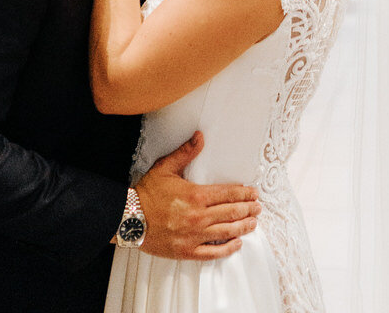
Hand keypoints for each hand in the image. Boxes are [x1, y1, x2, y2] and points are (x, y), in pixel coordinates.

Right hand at [137, 132, 260, 259]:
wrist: (130, 219)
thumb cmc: (147, 193)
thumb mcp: (166, 167)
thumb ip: (186, 153)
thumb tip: (200, 136)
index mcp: (196, 195)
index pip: (228, 193)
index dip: (244, 193)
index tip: (253, 193)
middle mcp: (198, 216)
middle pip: (231, 213)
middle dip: (248, 209)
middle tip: (258, 207)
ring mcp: (194, 236)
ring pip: (226, 232)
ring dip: (243, 227)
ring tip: (253, 223)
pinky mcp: (187, 251)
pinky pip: (212, 253)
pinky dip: (227, 249)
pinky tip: (236, 244)